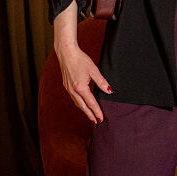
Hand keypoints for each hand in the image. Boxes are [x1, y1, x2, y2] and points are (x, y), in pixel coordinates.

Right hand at [53, 2, 110, 122]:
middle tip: (96, 122)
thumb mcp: (94, 70)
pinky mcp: (66, 86)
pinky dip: (79, 104)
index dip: (96, 112)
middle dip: (90, 115)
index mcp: (80, 88)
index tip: (101, 119)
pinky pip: (74, 99)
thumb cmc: (81, 60)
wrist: (66, 53)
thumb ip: (102, 82)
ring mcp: (68, 89)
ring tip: (90, 115)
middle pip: (83, 107)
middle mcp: (73, 91)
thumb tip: (109, 91)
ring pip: (77, 103)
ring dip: (84, 110)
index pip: (91, 103)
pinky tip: (83, 104)